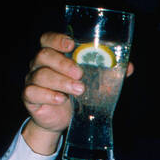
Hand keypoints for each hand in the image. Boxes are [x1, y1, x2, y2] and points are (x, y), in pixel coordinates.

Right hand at [21, 32, 134, 153]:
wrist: (61, 121)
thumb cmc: (76, 96)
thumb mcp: (93, 84)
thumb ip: (108, 74)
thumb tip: (129, 67)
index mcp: (53, 56)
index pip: (48, 39)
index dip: (57, 39)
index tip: (71, 44)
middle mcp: (40, 65)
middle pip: (44, 55)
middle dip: (63, 63)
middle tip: (80, 74)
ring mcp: (32, 80)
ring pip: (41, 75)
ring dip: (61, 81)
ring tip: (79, 90)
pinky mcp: (30, 98)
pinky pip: (32, 92)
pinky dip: (48, 95)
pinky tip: (61, 99)